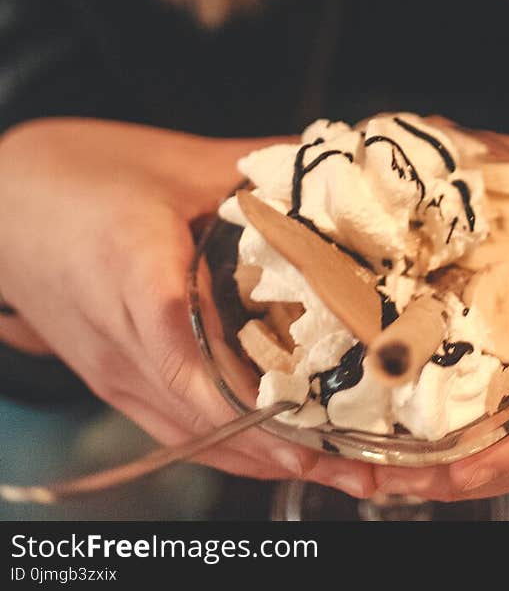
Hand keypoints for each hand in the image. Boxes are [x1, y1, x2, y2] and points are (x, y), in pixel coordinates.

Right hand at [0, 118, 327, 482]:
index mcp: (136, 275)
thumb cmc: (81, 172)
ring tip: (335, 464)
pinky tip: (277, 445)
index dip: (254, 402)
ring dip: (261, 455)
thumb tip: (331, 166)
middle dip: (280, 444)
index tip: (314, 421)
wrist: (4, 199)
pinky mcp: (110, 377)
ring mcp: (112, 369)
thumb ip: (257, 168)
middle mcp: (120, 340)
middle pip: (201, 414)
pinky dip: (228, 441)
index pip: (191, 358)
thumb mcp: (177, 162)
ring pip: (190, 434)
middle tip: (355, 457)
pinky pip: (173, 425)